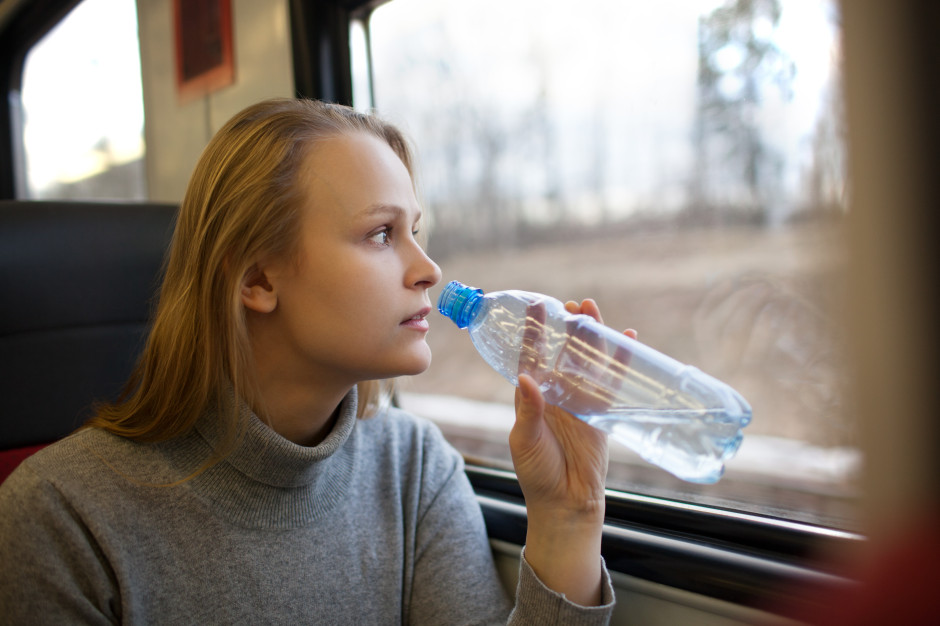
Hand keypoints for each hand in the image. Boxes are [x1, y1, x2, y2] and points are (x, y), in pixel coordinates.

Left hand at [509, 298, 635, 605]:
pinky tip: (629, 337)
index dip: (534, 330)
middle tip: (573, 303)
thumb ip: (528, 409)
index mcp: (532, 395)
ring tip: (593, 309)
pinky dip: (621, 359)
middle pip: (564, 350)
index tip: (536, 305)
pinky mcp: (602, 411)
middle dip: (568, 326)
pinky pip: (613, 380)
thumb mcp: (524, 440)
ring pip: (588, 360)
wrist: (565, 502)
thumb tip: (526, 376)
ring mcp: (581, 400)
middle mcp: (557, 392)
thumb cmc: (536, 472)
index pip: (532, 354)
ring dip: (593, 336)